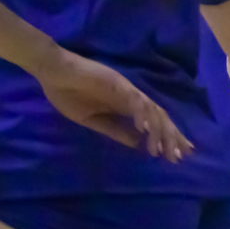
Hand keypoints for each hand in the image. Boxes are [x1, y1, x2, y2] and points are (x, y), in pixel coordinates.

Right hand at [37, 48, 191, 160]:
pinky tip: (143, 129)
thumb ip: (114, 130)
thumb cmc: (65, 92)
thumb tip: (138, 144)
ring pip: (151, 110)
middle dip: (171, 137)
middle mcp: (131, 96)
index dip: (167, 137)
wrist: (50, 70)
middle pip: (159, 117)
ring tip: (161, 150)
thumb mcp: (90, 119)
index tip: (178, 155)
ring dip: (158, 130)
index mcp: (124, 105)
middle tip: (179, 157)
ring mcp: (125, 88)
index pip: (154, 122)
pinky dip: (141, 114)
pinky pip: (134, 99)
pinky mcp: (116, 82)